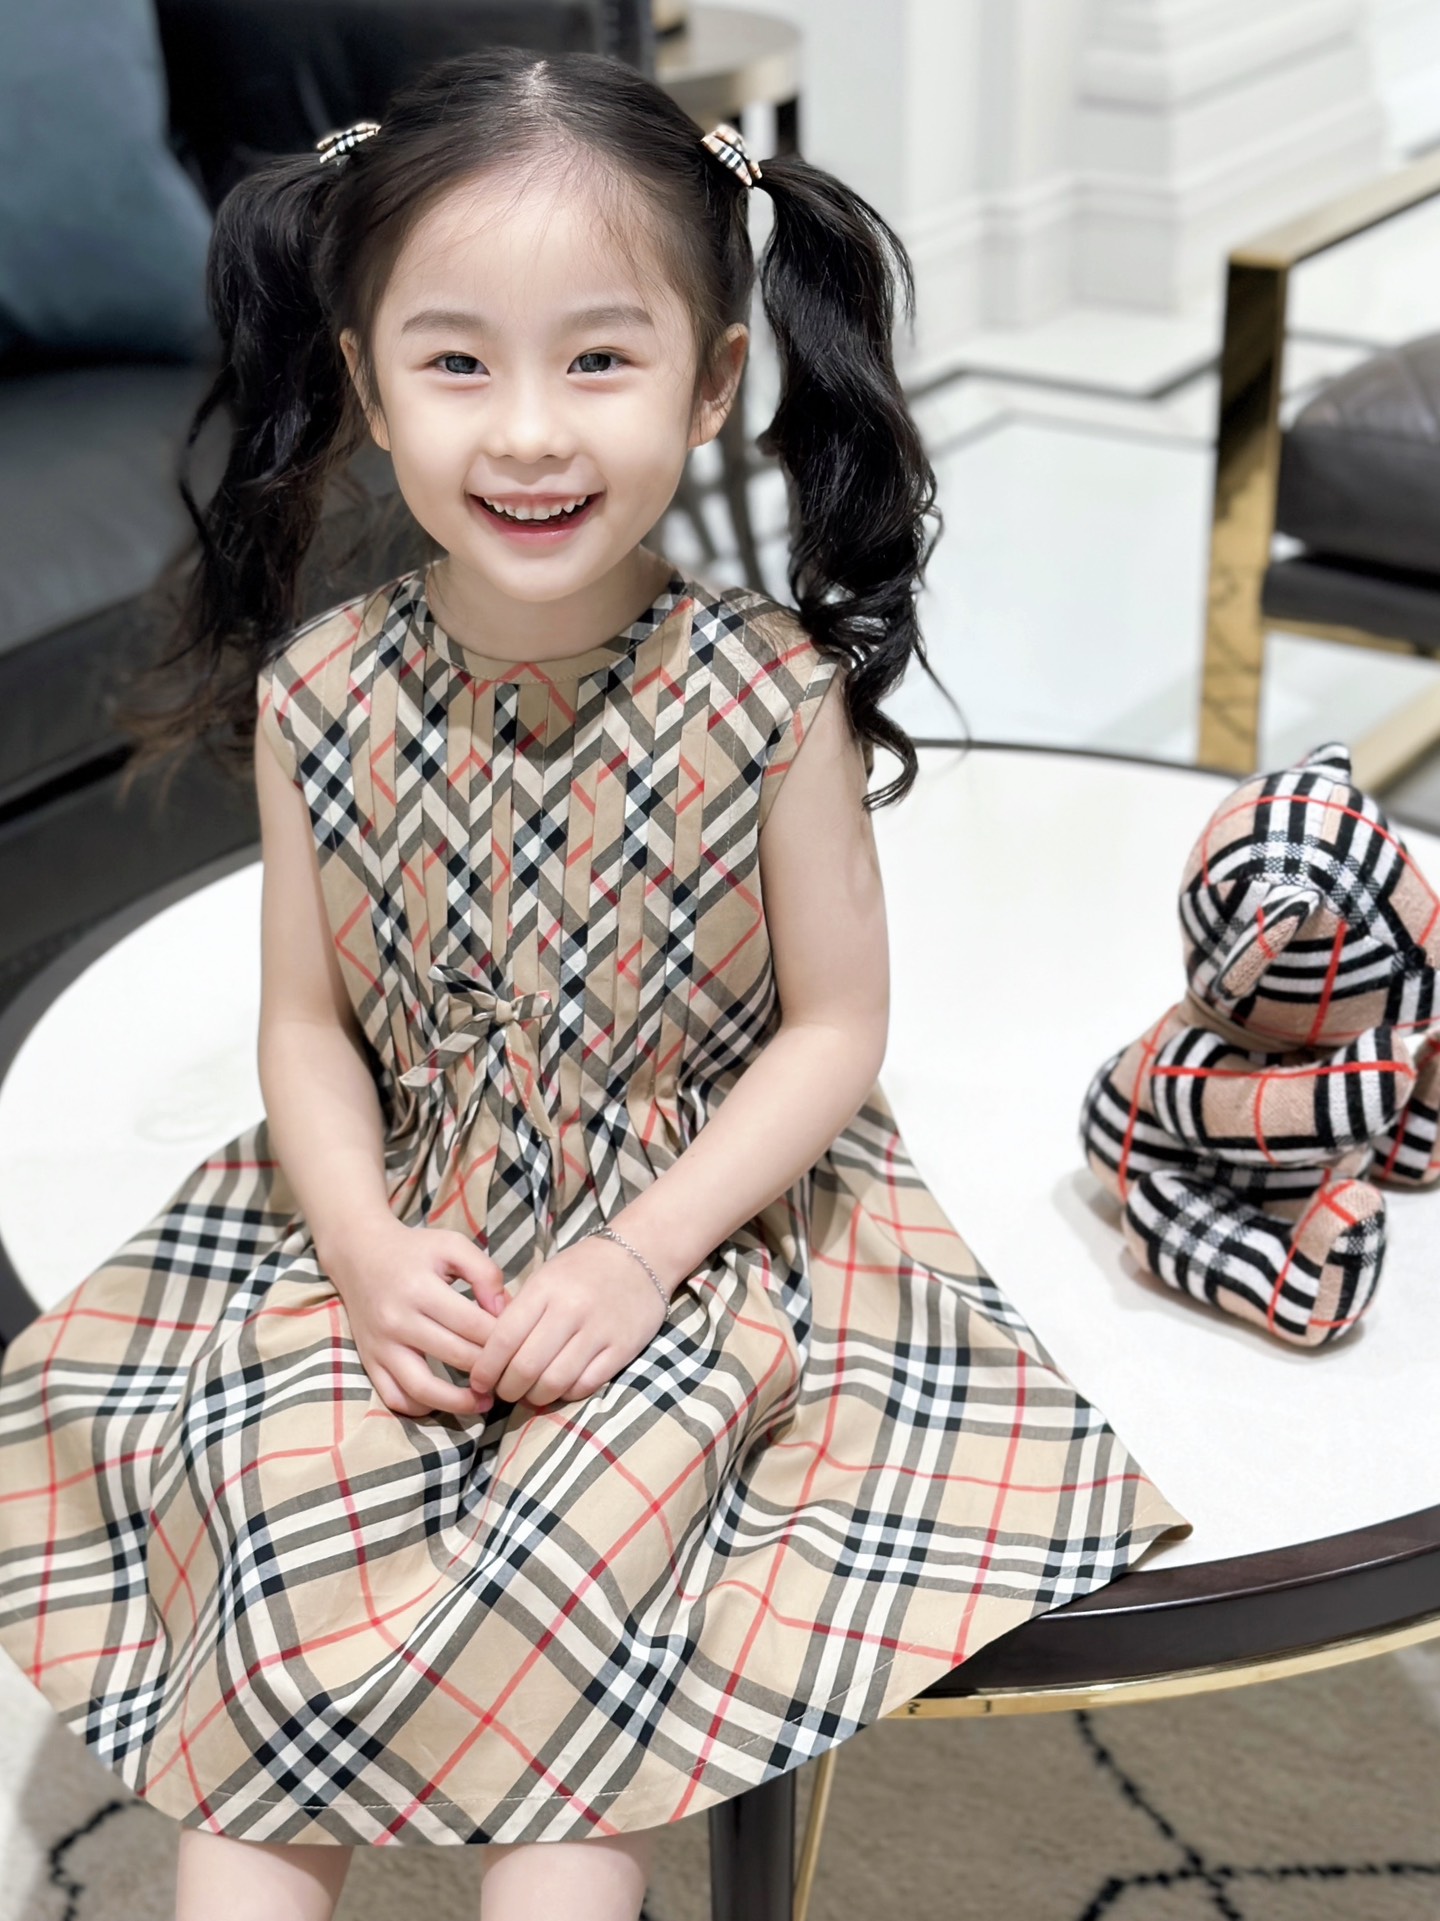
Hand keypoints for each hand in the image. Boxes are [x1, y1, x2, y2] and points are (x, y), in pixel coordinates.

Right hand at [325, 1216, 509, 1418]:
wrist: (360, 1255)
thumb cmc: (414, 1250)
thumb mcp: (452, 1246)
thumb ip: (485, 1272)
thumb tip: (505, 1311)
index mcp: (421, 1289)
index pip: (472, 1325)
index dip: (502, 1338)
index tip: (519, 1342)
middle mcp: (398, 1321)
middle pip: (455, 1356)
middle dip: (489, 1368)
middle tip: (510, 1372)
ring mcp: (381, 1345)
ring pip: (423, 1389)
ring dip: (459, 1402)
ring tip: (484, 1402)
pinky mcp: (370, 1361)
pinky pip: (394, 1397)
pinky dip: (421, 1408)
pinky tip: (445, 1402)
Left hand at [466, 1231, 670, 1410]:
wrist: (642, 1254)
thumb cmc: (584, 1268)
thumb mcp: (545, 1277)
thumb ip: (519, 1313)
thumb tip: (491, 1354)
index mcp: (545, 1289)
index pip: (504, 1338)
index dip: (486, 1368)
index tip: (479, 1381)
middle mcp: (571, 1310)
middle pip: (526, 1367)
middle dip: (508, 1388)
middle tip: (505, 1392)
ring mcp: (599, 1331)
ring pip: (555, 1382)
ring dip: (535, 1397)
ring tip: (531, 1393)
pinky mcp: (623, 1348)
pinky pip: (585, 1385)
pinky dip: (566, 1393)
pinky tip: (560, 1386)